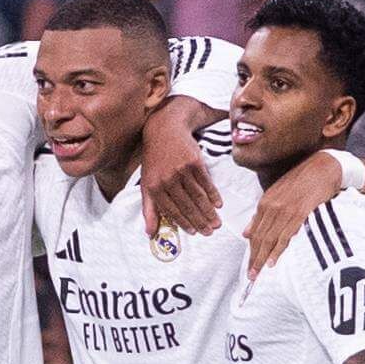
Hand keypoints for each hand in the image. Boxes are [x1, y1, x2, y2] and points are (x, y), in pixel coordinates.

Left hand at [141, 105, 223, 235]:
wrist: (164, 130)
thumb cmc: (154, 160)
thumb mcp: (146, 184)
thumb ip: (149, 209)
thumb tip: (149, 233)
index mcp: (154, 187)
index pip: (172, 210)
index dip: (184, 223)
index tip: (194, 232)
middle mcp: (167, 180)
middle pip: (187, 205)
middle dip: (200, 221)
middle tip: (210, 232)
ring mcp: (181, 171)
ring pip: (197, 196)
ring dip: (208, 211)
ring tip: (216, 222)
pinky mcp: (194, 162)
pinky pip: (206, 182)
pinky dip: (213, 194)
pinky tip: (218, 204)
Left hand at [245, 148, 347, 280]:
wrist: (324, 167)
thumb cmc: (302, 181)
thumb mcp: (277, 194)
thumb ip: (262, 214)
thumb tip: (246, 232)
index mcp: (265, 203)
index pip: (254, 232)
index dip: (250, 251)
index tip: (248, 265)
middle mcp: (272, 207)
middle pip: (259, 238)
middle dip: (253, 259)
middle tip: (250, 277)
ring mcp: (285, 210)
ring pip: (269, 239)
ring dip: (262, 258)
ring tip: (257, 274)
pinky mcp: (300, 213)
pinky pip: (285, 235)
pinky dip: (277, 250)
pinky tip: (272, 262)